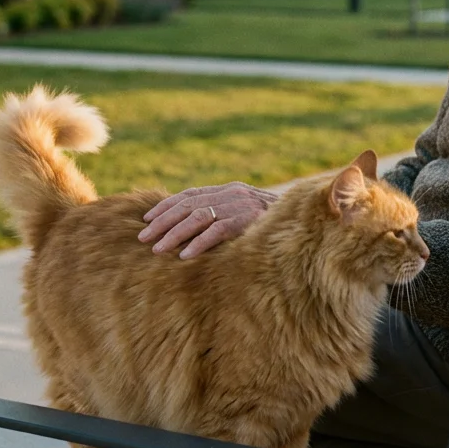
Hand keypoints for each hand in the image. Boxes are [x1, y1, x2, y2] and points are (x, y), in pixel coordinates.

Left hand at [138, 182, 277, 258]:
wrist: (305, 222)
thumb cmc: (272, 225)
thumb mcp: (245, 215)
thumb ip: (222, 216)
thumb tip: (192, 230)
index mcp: (229, 190)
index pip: (190, 195)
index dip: (166, 206)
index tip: (147, 219)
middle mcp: (231, 194)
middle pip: (188, 205)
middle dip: (163, 222)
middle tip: (143, 238)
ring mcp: (240, 206)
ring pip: (197, 217)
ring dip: (174, 234)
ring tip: (157, 250)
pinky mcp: (248, 221)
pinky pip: (218, 231)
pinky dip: (199, 243)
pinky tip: (185, 256)